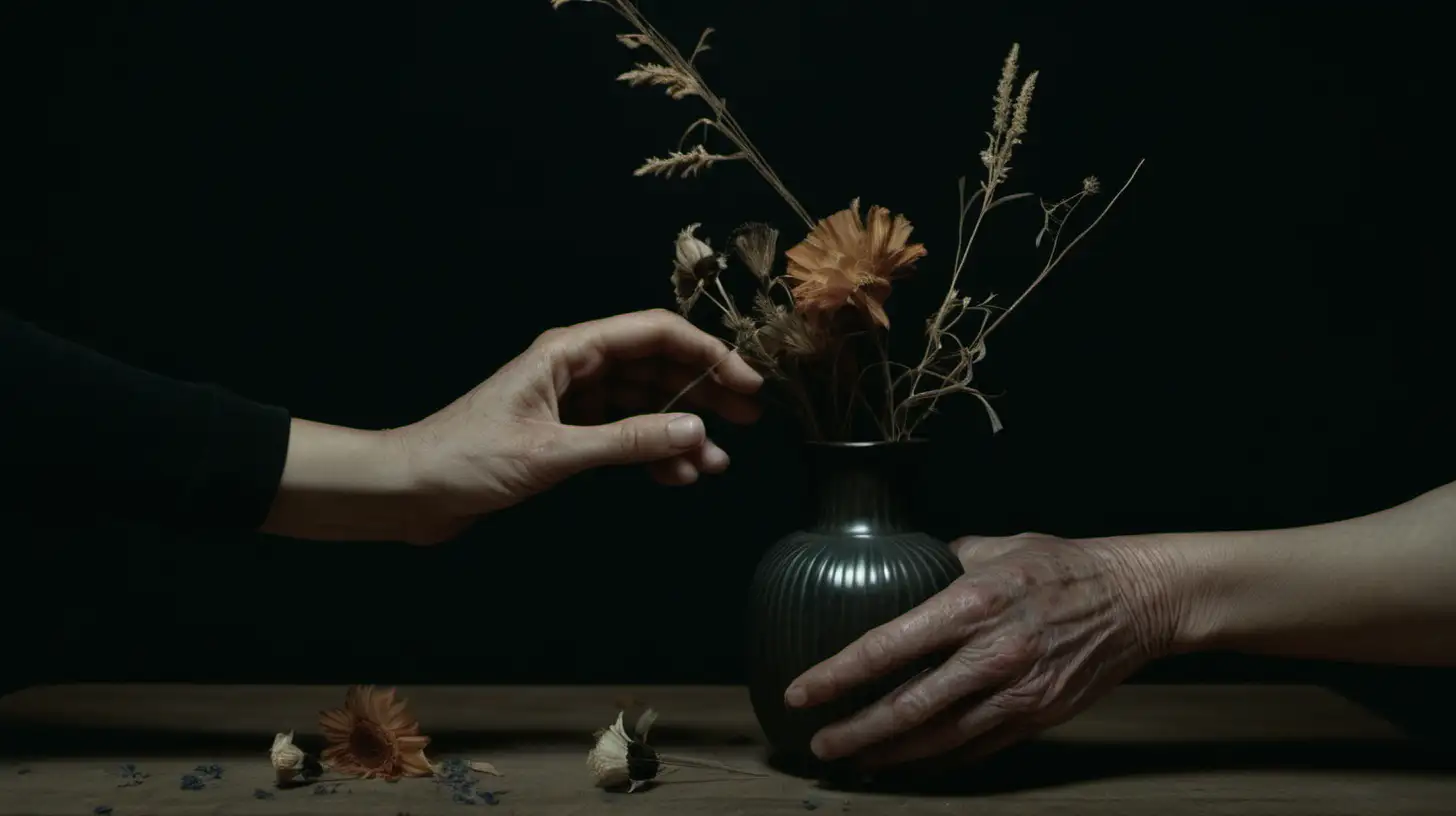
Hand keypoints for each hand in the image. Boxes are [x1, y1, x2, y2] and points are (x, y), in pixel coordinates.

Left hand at [393, 309, 763, 538]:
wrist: (408, 491)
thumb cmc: (465, 461)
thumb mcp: (552, 452)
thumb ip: (627, 441)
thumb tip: (695, 430)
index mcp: (569, 351)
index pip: (654, 334)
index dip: (707, 354)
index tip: (746, 384)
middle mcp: (575, 368)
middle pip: (657, 365)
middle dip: (704, 390)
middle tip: (749, 420)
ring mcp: (571, 401)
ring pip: (645, 404)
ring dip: (681, 431)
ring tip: (713, 465)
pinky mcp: (564, 435)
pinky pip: (624, 434)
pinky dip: (652, 453)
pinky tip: (676, 477)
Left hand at [782, 533, 1179, 768]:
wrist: (1136, 599)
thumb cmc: (1063, 566)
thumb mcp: (996, 546)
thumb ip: (943, 562)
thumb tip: (902, 568)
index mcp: (971, 604)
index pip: (888, 646)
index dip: (839, 674)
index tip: (801, 691)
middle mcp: (990, 653)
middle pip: (907, 707)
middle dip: (855, 730)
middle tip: (818, 743)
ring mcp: (1016, 691)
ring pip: (939, 738)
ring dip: (891, 754)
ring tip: (854, 759)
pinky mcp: (1037, 716)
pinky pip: (977, 747)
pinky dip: (939, 758)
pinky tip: (910, 760)